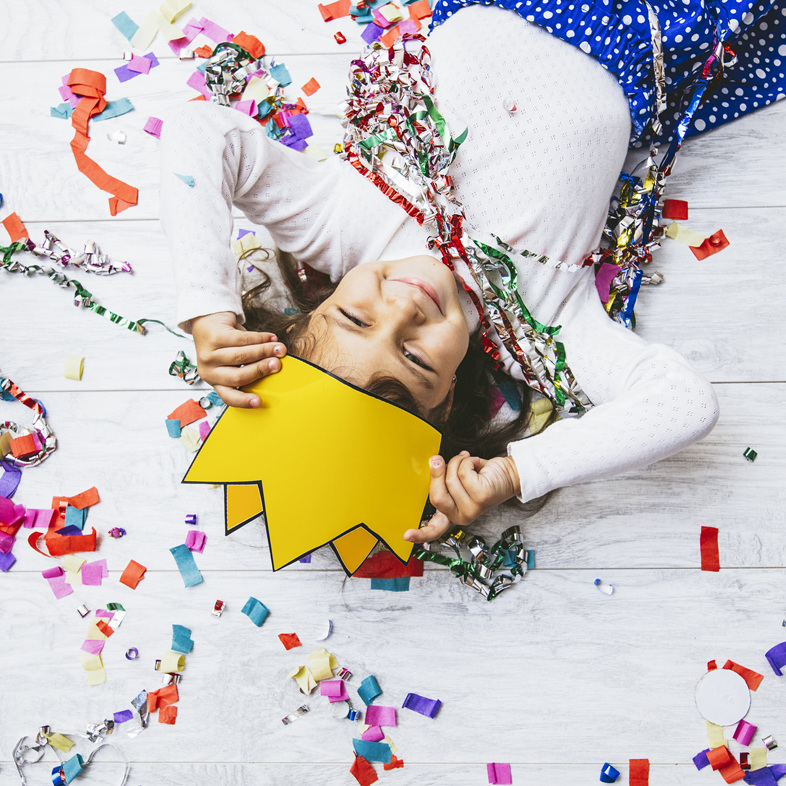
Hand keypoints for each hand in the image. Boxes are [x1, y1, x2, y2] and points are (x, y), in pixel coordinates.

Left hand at [190, 311, 286, 407]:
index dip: (244, 401)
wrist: (207, 320)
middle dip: (261, 370)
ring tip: (278, 349)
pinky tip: (270, 338)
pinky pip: (241, 339)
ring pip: (241, 356)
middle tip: (276, 365)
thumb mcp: (235, 361)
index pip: (228, 396)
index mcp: (215, 382)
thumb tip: (274, 367)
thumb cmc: (225, 344)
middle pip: (238, 376)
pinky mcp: (213, 338)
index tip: (259, 402)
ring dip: (264, 352)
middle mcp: (209, 371)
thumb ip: (250, 367)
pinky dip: (259, 338)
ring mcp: (209, 355)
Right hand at [403, 452, 520, 542]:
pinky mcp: (482, 498)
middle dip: (437, 473)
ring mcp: (472, 509)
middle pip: (436, 497)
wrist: (510, 473)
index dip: (420, 534)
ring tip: (469, 463)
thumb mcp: (457, 480)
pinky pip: (463, 472)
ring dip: (458, 463)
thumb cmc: (481, 475)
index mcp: (452, 514)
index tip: (406, 536)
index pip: (434, 529)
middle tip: (438, 459)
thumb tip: (434, 463)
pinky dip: (468, 461)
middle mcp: (461, 516)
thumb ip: (443, 479)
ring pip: (451, 479)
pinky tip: (477, 464)